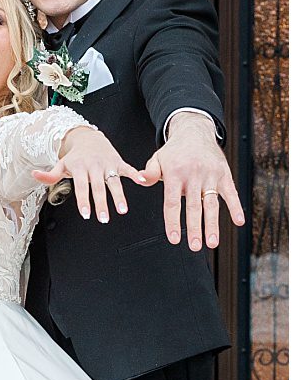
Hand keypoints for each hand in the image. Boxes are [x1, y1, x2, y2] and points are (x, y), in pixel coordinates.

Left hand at [33, 126, 145, 222]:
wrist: (89, 138)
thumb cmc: (75, 156)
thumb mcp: (61, 164)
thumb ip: (50, 175)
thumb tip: (35, 175)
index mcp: (80, 168)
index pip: (81, 186)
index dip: (84, 200)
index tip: (86, 214)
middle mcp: (94, 166)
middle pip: (98, 187)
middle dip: (101, 204)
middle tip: (104, 219)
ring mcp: (107, 164)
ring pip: (114, 182)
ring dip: (119, 196)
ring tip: (122, 210)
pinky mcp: (118, 162)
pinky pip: (128, 168)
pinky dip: (136, 174)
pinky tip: (143, 181)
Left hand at [141, 112, 244, 249]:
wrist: (195, 132)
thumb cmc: (174, 151)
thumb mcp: (157, 159)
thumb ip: (149, 172)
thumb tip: (140, 180)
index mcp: (174, 174)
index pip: (172, 203)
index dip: (173, 222)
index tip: (174, 239)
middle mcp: (193, 176)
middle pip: (194, 207)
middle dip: (194, 229)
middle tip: (194, 247)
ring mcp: (210, 175)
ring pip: (212, 204)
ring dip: (213, 225)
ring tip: (212, 243)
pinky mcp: (224, 174)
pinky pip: (231, 193)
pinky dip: (236, 207)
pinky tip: (238, 222)